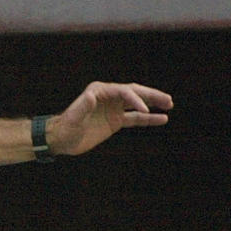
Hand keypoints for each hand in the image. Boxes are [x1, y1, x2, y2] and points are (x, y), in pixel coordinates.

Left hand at [49, 82, 173, 154]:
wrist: (61, 139)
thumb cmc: (65, 128)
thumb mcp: (73, 118)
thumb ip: (82, 107)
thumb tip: (92, 95)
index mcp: (98, 91)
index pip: (122, 91)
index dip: (135, 99)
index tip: (145, 110)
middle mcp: (107, 96)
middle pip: (133, 92)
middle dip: (150, 95)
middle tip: (167, 100)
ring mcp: (112, 108)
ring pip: (137, 103)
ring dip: (153, 103)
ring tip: (170, 104)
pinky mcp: (115, 120)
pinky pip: (135, 118)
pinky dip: (148, 118)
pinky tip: (162, 119)